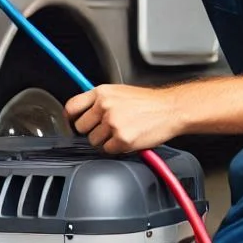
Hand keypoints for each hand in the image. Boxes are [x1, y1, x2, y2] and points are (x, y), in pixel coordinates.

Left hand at [66, 84, 183, 153]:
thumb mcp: (120, 92)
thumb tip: (82, 112)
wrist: (171, 109)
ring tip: (121, 132)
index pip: (71, 107)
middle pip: (81, 127)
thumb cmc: (149, 103)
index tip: (73, 123)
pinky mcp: (122, 139)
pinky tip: (127, 139)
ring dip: (105, 141)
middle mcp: (104, 106)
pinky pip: (108, 150)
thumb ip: (100, 101)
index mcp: (102, 92)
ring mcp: (113, 123)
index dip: (70, 118)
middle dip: (92, 131)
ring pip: (94, 141)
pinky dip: (117, 148)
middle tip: (107, 129)